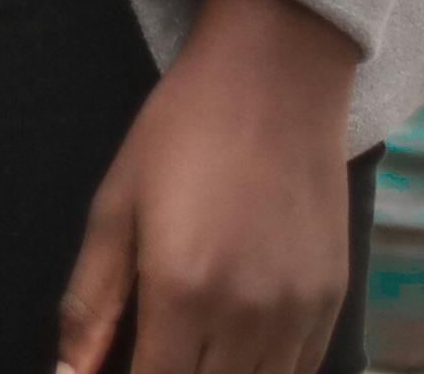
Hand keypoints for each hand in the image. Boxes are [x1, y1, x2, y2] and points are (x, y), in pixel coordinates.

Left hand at [56, 0, 361, 373]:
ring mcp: (297, 314)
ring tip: (192, 349)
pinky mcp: (333, 302)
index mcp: (181, 292)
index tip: (116, 372)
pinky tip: (236, 352)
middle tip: (154, 349)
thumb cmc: (181, 133)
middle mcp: (246, 316)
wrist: (275, 79)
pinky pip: (300, 372)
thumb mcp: (116, 207)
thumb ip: (90, 303)